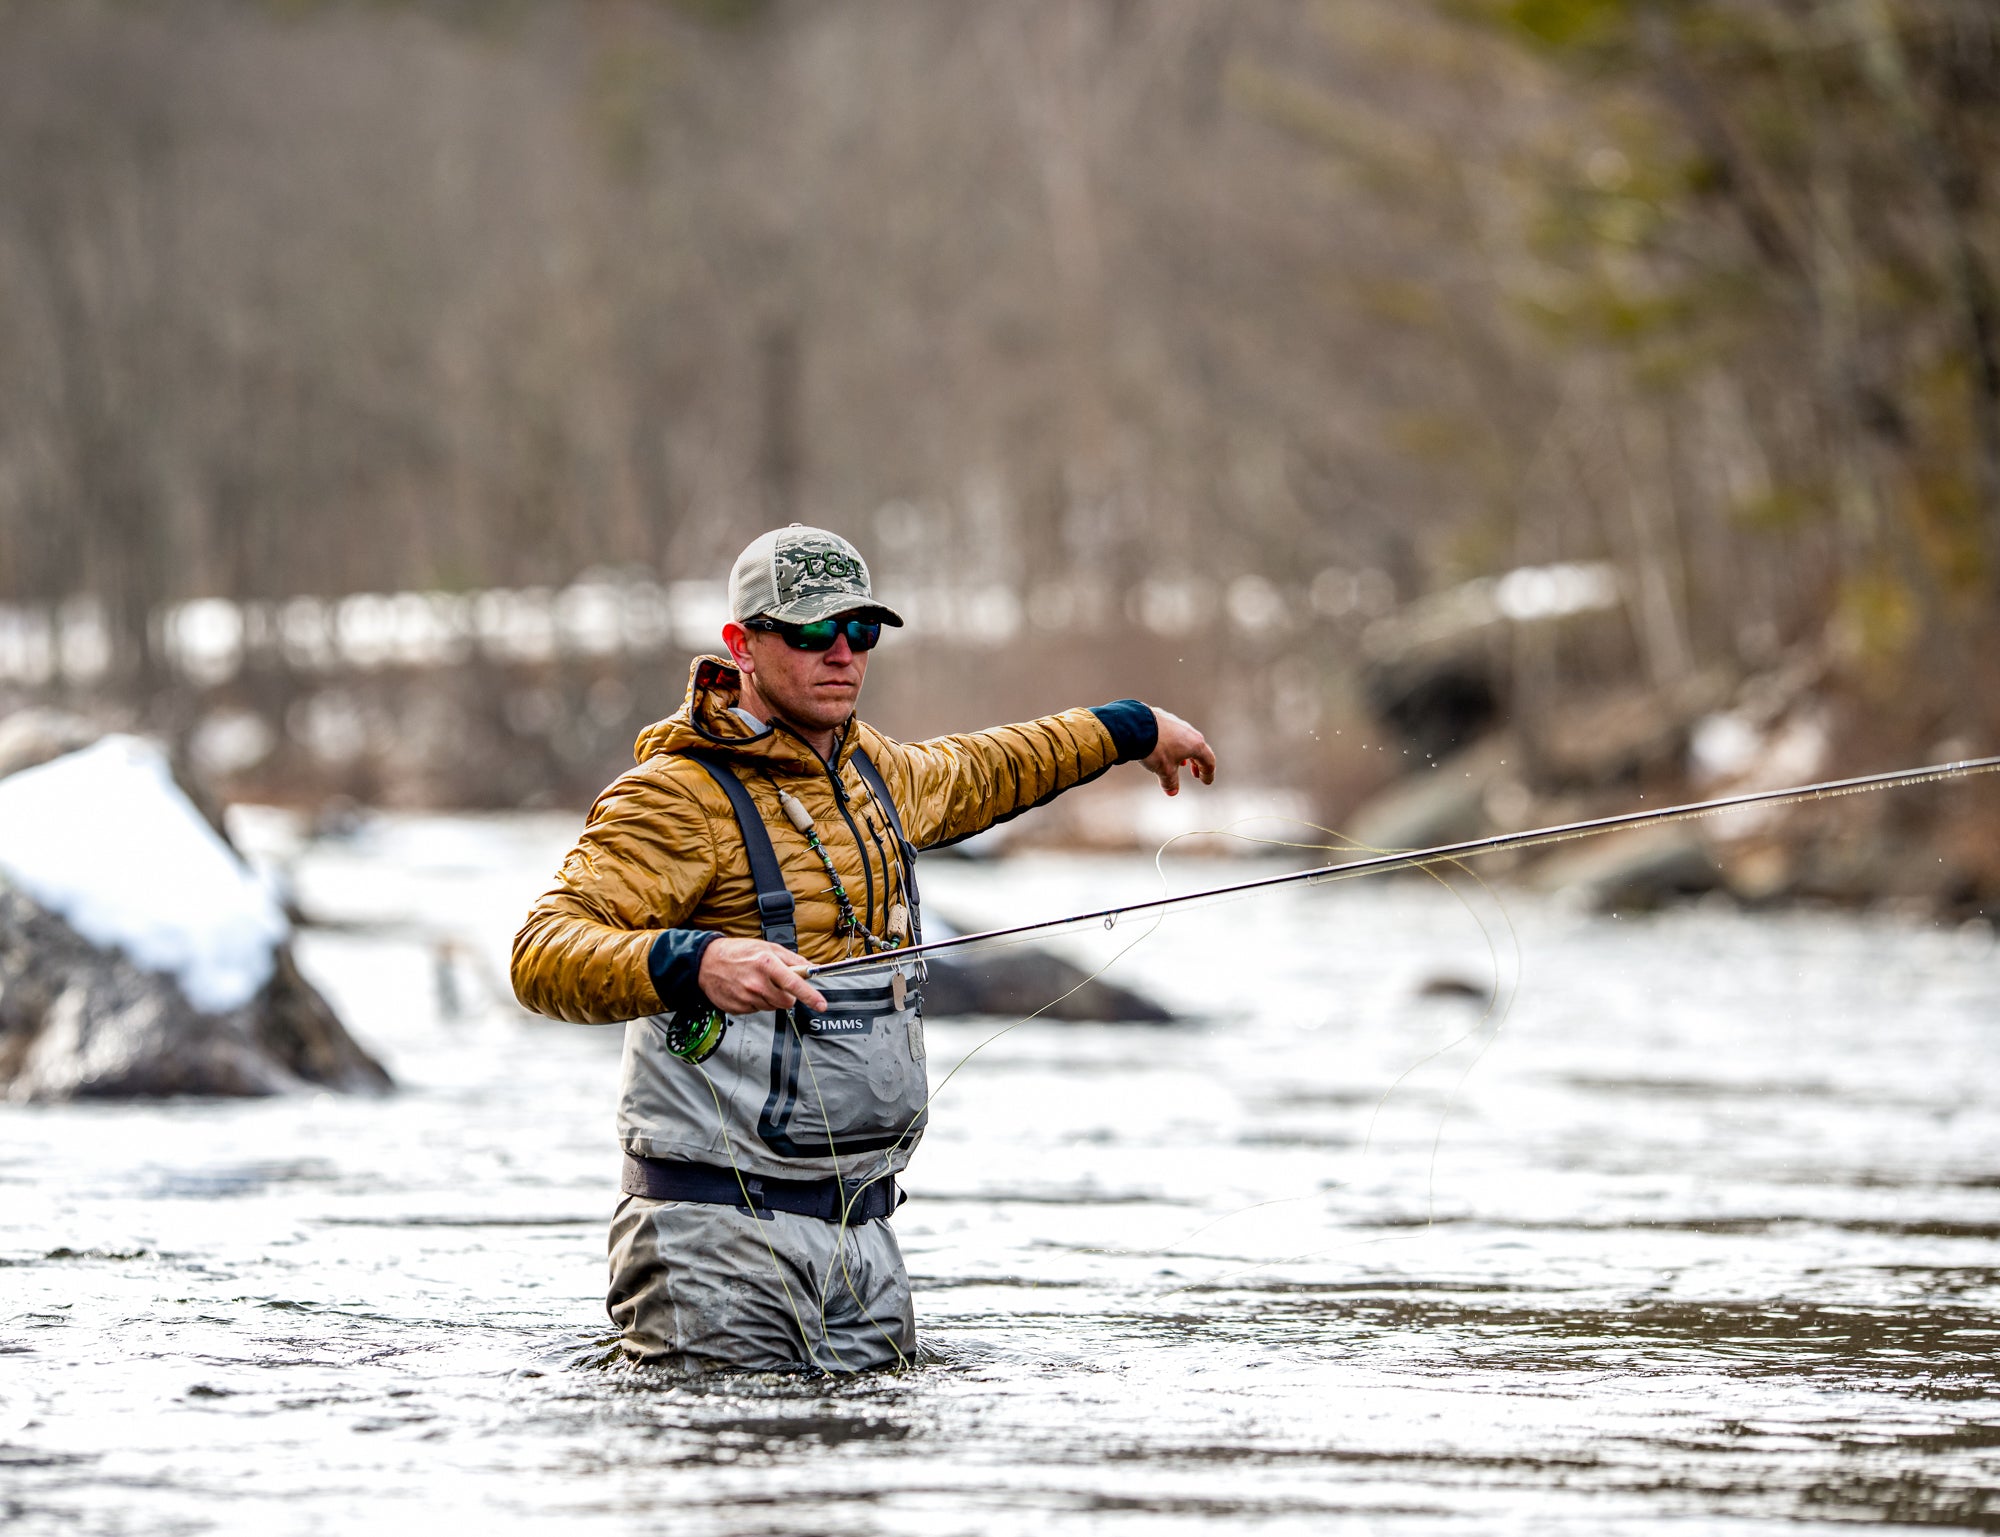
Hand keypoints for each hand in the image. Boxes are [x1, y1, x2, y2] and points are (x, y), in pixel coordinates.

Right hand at [696, 937, 827, 1014]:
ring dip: (770, 998)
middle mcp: (757, 983)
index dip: (811, 996)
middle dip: (786, 995)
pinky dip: (755, 1002)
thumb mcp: (767, 947)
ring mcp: (746, 997)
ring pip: (772, 1007)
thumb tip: (811, 968)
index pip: (795, 985)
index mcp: (767, 964)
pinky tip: (746, 989)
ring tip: (756, 982)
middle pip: (786, 1001)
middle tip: (775, 982)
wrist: (706, 962)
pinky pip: (757, 1010)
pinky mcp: (737, 1008)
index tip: (821, 1004)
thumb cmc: (738, 952)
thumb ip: (792, 959)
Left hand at [1142, 707, 1216, 796]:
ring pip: (1185, 740)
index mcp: (1195, 744)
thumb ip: (1171, 782)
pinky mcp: (1163, 717)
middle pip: (1198, 749)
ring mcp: (1176, 723)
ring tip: (1179, 763)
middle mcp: (1189, 731)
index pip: (1208, 761)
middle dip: (1197, 763)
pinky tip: (1164, 748)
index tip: (1206, 781)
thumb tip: (1172, 791)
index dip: (1208, 773)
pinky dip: (1172, 744)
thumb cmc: (1155, 748)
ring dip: (1184, 753)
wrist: (1136, 727)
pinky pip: (1172, 733)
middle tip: (1195, 773)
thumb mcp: (1165, 770)